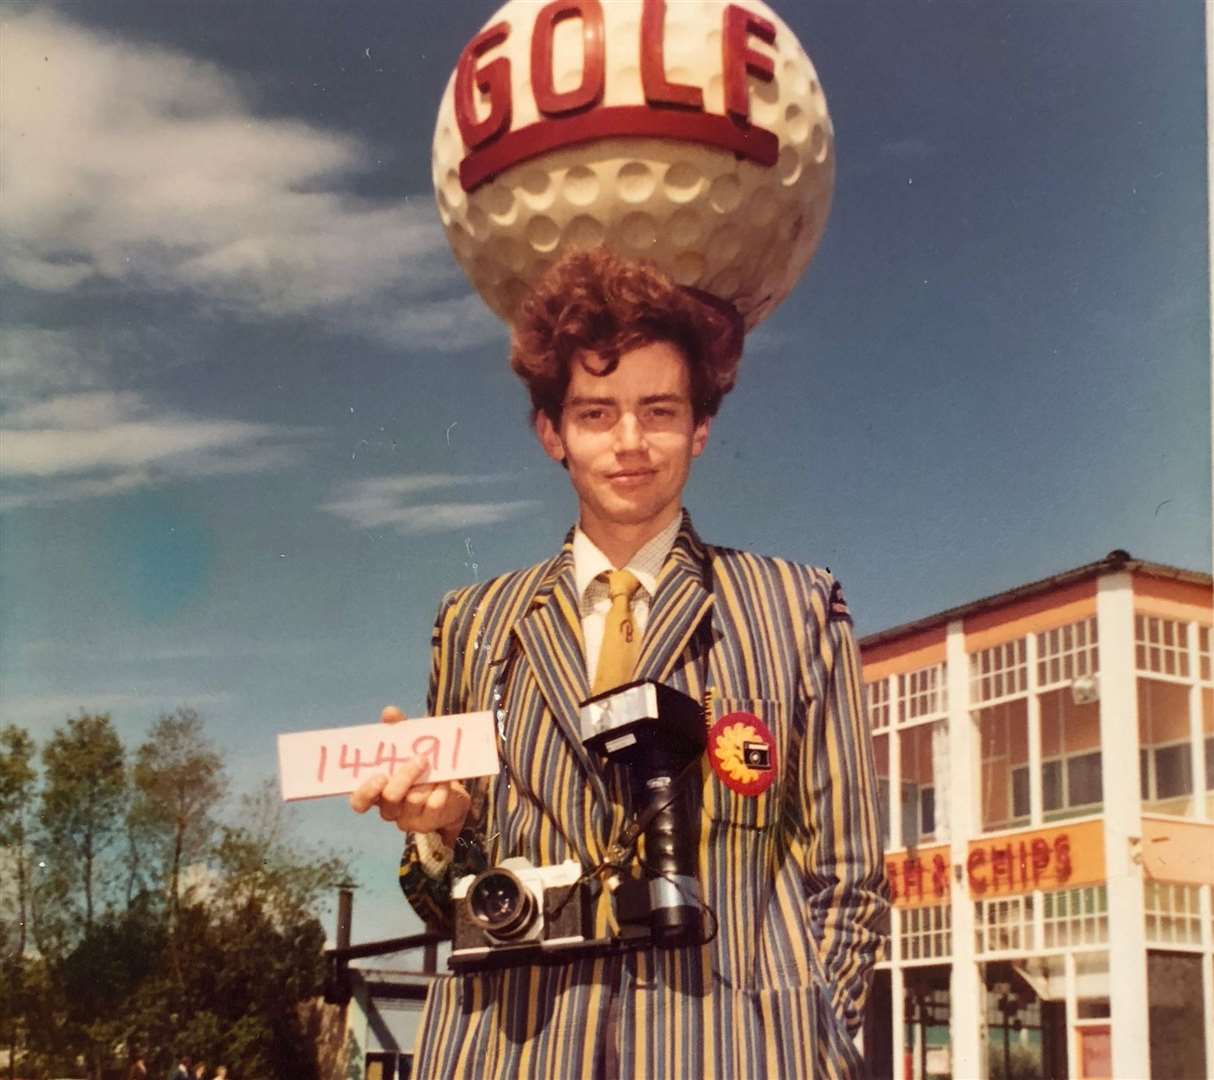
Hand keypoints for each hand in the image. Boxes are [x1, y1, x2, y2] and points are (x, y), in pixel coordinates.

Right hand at [349, 706, 470, 844]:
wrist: (451, 792)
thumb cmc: (422, 768)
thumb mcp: (409, 748)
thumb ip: (398, 731)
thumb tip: (389, 712)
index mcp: (377, 792)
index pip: (359, 801)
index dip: (366, 792)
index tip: (379, 777)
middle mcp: (389, 809)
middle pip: (389, 799)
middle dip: (405, 777)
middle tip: (420, 759)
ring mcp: (408, 819)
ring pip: (414, 800)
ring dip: (427, 780)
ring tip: (436, 767)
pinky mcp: (428, 822)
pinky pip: (434, 805)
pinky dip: (442, 788)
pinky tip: (445, 781)